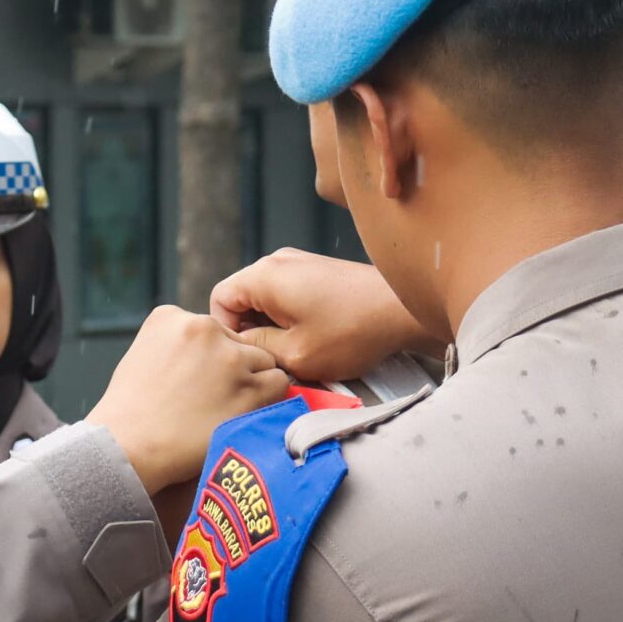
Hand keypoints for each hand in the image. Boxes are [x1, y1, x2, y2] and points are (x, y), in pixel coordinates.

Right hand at [89, 306, 288, 490]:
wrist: (128, 446)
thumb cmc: (129, 412)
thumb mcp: (141, 354)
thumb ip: (175, 344)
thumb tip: (204, 354)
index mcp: (172, 316)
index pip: (211, 330)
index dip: (209, 357)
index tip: (197, 381)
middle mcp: (204, 328)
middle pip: (238, 341)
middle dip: (231, 366)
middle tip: (212, 398)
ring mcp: (230, 358)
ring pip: (263, 360)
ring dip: (251, 381)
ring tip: (226, 407)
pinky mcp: (249, 387)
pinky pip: (277, 382)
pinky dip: (267, 397)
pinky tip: (245, 413)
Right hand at [210, 249, 441, 383]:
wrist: (404, 311)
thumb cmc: (352, 332)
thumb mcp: (295, 354)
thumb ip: (257, 349)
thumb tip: (241, 345)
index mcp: (264, 276)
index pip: (219, 300)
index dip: (227, 333)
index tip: (248, 358)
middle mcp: (277, 262)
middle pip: (241, 297)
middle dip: (251, 331)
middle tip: (272, 359)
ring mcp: (300, 263)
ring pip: (265, 299)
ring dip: (273, 327)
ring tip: (296, 351)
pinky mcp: (318, 271)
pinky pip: (287, 294)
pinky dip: (291, 317)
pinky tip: (313, 338)